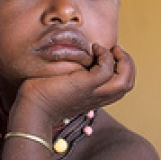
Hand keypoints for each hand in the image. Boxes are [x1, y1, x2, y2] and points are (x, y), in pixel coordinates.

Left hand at [17, 44, 134, 124]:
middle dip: (128, 63)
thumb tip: (74, 59)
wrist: (32, 110)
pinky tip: (92, 49)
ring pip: (125, 80)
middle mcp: (98, 97)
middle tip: (115, 50)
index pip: (119, 86)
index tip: (109, 55)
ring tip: (109, 49)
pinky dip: (104, 56)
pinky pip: (106, 69)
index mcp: (94, 98)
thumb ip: (73, 76)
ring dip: (122, 60)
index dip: (120, 69)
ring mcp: (93, 93)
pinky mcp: (85, 85)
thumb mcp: (63, 85)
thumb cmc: (40, 97)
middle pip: (128, 84)